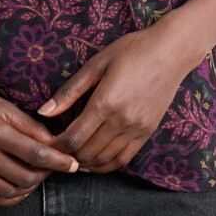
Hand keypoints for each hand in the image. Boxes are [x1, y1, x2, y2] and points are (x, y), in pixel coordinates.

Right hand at [0, 70, 79, 205]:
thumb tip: (54, 143)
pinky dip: (9, 197)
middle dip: (45, 175)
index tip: (73, 164)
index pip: (35, 153)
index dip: (58, 161)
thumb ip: (28, 125)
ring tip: (36, 175)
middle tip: (53, 167)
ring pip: (9, 191)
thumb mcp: (0, 103)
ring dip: (29, 187)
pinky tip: (18, 187)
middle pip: (24, 177)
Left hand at [37, 22, 193, 173]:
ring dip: (84, 163)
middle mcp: (122, 121)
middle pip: (87, 153)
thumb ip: (69, 91)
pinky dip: (105, 165)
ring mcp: (137, 130)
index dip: (56, 146)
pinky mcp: (147, 133)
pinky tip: (93, 160)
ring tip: (70, 157)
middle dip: (67, 156)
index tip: (46, 144)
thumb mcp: (96, 64)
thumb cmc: (131, 51)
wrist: (171, 52)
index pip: (73, 138)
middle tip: (54, 152)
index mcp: (105, 103)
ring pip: (104, 161)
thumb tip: (43, 112)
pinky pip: (123, 159)